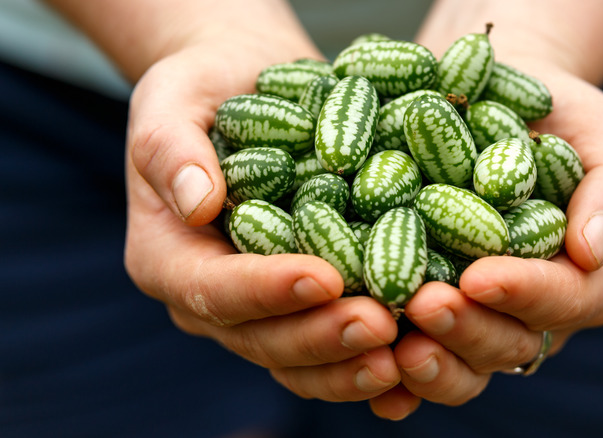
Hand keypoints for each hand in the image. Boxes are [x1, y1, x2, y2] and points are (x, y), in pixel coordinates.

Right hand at [123, 32, 401, 401]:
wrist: (247, 90)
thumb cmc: (204, 88)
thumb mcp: (173, 99)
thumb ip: (173, 149)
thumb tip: (198, 202)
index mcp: (169, 257)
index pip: (212, 288)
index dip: (267, 290)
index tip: (326, 278)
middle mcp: (211, 298)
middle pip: (263, 338)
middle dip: (322, 336)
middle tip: (382, 326)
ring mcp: (262, 308)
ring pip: (301, 358)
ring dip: (352, 362)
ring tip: (407, 354)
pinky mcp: (305, 303)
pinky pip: (334, 344)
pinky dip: (371, 355)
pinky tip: (420, 353)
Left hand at [368, 63, 602, 418]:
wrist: (491, 105)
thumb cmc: (557, 120)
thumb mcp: (601, 137)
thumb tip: (590, 251)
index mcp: (585, 280)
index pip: (563, 299)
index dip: (524, 293)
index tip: (481, 277)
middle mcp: (532, 314)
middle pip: (507, 343)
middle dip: (466, 329)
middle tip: (422, 305)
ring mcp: (480, 321)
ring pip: (460, 364)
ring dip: (427, 362)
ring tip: (383, 338)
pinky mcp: (432, 319)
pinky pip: (414, 359)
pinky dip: (391, 374)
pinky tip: (365, 367)